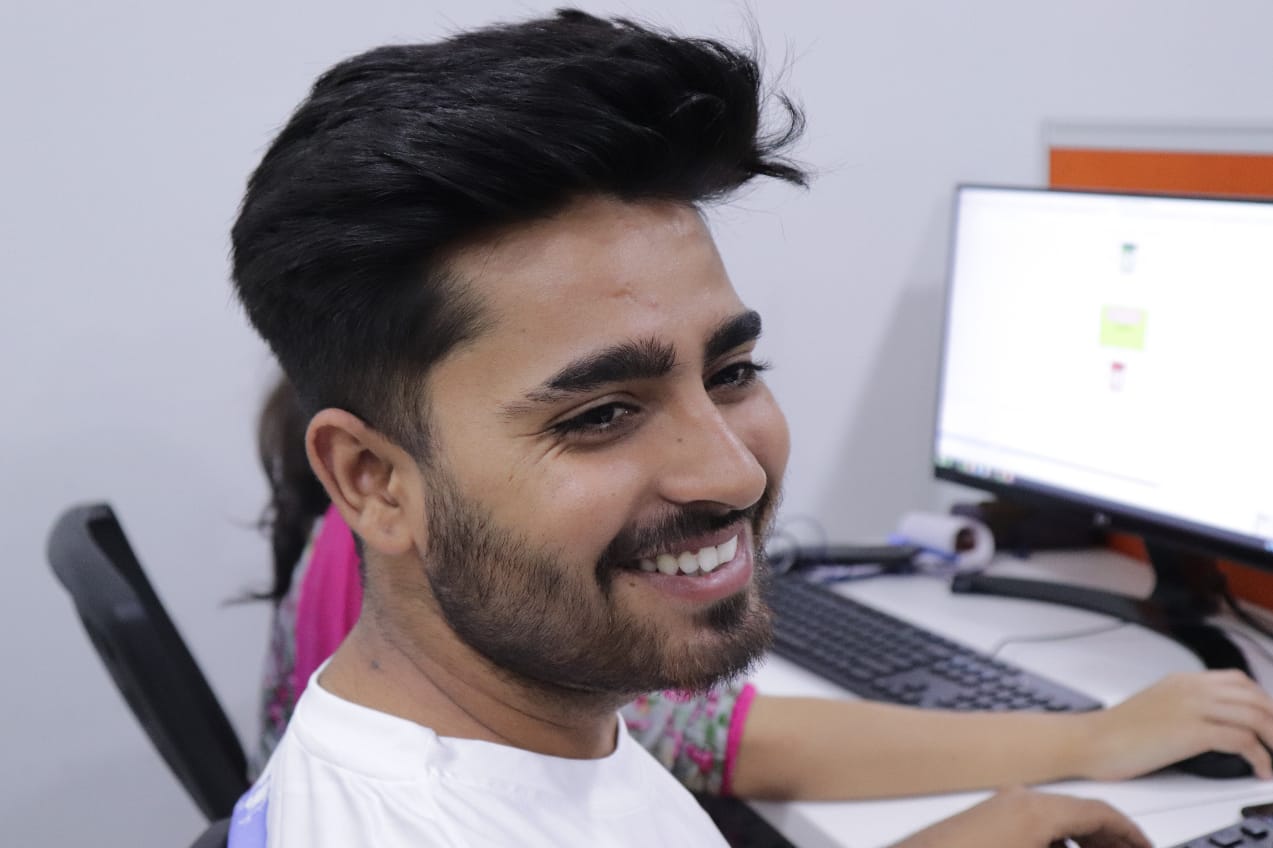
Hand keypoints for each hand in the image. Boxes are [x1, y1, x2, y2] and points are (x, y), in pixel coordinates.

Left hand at [891, 787, 1148, 847]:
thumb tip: (1110, 843)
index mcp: (1035, 809)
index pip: (1100, 812)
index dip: (1130, 834)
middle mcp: (1014, 800)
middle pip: (1076, 814)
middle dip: (1105, 840)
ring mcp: (992, 809)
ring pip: (1051, 822)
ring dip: (1077, 843)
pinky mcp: (976, 824)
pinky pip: (1027, 829)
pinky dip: (1050, 843)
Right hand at [1080, 670, 1272, 780]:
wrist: (1093, 740)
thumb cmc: (1117, 730)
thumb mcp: (1155, 705)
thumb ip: (1183, 704)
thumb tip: (1210, 720)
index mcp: (1182, 680)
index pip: (1238, 681)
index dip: (1262, 701)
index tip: (1269, 722)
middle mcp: (1191, 689)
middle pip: (1254, 696)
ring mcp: (1192, 708)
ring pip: (1255, 715)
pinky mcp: (1191, 732)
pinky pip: (1242, 740)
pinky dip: (1260, 757)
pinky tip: (1260, 769)